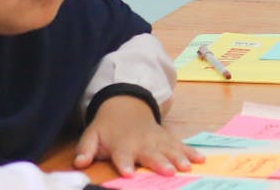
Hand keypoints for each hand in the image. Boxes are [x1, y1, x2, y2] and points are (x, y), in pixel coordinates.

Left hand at [74, 96, 202, 175]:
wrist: (125, 105)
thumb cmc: (107, 128)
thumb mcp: (92, 135)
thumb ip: (85, 150)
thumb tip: (79, 163)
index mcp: (121, 144)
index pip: (122, 155)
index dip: (124, 164)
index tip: (128, 173)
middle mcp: (141, 142)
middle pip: (150, 154)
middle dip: (159, 163)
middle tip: (168, 172)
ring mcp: (156, 139)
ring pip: (169, 149)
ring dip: (178, 158)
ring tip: (186, 167)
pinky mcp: (167, 138)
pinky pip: (180, 145)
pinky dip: (191, 151)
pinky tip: (201, 159)